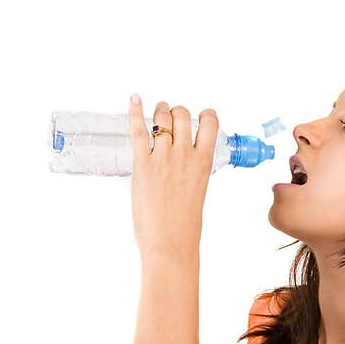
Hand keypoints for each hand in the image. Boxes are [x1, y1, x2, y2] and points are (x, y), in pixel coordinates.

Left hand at [128, 94, 218, 261]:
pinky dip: (135, 111)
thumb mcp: (197, 193)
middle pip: (182, 115)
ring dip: (158, 112)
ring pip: (162, 117)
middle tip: (168, 121)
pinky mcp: (142, 164)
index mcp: (204, 163)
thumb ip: (191, 173)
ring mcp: (163, 158)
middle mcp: (185, 155)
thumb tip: (181, 166)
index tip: (198, 118)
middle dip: (175, 113)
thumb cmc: (184, 227)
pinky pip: (138, 130)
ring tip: (154, 116)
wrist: (171, 245)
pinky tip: (134, 98)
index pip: (210, 122)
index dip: (203, 115)